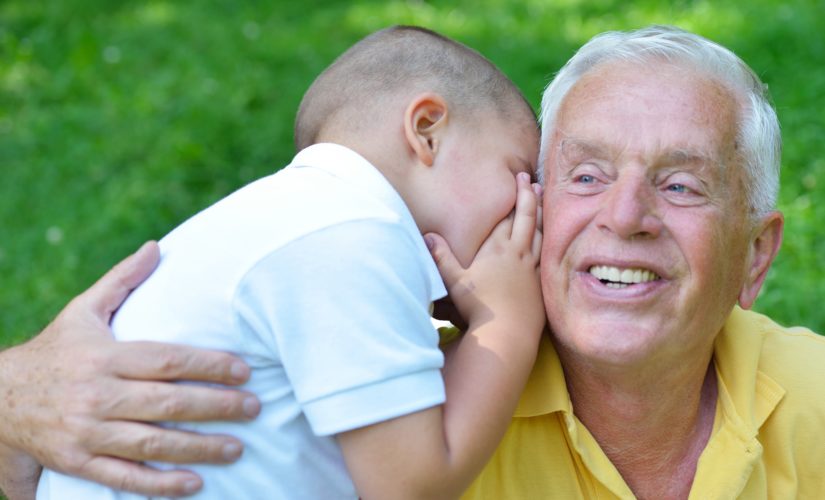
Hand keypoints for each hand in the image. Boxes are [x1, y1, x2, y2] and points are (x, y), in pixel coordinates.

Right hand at [0, 242, 260, 496]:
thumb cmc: (55, 351)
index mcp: (104, 356)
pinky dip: (159, 485)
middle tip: (254, 408)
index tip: (244, 370)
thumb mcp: (83, 311)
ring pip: (151, 443)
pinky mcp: (77, 463)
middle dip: (216, 406)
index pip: (166, 359)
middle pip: (166, 402)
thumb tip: (156, 248)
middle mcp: (97, 394)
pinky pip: (123, 478)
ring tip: (237, 448)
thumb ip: (122, 281)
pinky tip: (194, 484)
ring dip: (198, 448)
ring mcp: (87, 432)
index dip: (208, 365)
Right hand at [426, 173, 544, 331]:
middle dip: (530, 197)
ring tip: (543, 202)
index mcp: (498, 248)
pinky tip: (550, 241)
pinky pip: (548, 255)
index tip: (519, 177)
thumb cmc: (479, 307)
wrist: (507, 333)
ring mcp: (533, 269)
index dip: (514, 194)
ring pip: (541, 234)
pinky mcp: (541, 284)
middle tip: (532, 180)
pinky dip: (550, 242)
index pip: (508, 214)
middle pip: (528, 218)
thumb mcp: (455, 281)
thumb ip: (441, 257)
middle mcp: (519, 254)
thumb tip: (427, 235)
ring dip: (541, 216)